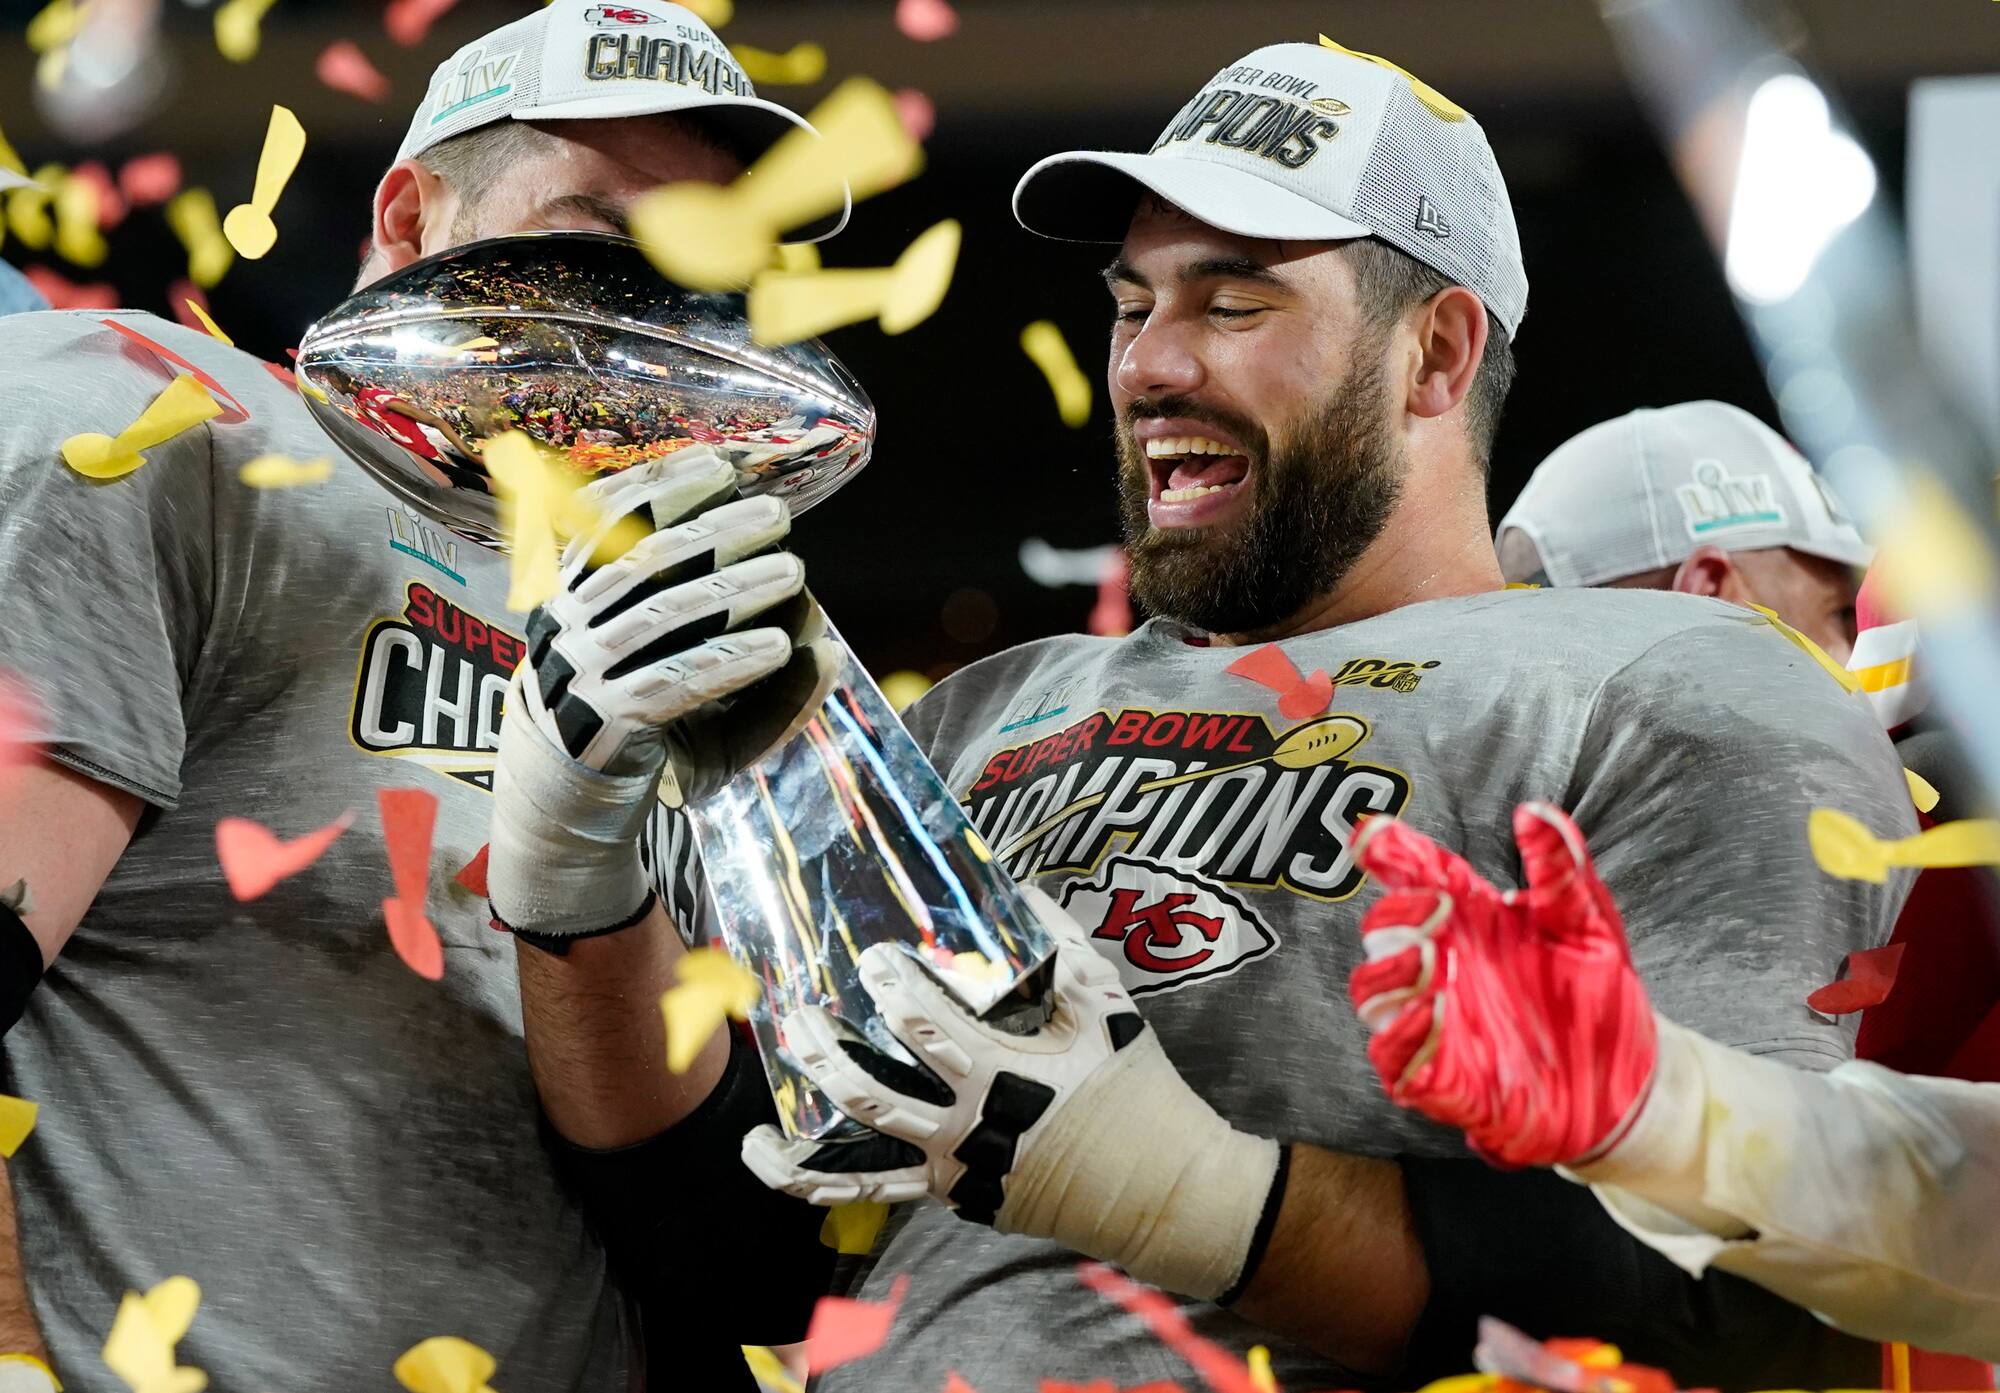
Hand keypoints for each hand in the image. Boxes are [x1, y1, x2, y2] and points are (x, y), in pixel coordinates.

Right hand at [488, 449, 832, 939]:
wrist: (567, 802)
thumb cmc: (631, 712)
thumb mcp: (665, 652)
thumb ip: (714, 611)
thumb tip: (791, 578)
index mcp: (569, 585)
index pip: (612, 513)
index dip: (670, 479)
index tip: (730, 459)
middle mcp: (567, 619)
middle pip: (647, 559)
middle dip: (717, 527)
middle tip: (777, 514)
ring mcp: (583, 671)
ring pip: (667, 615)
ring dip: (736, 587)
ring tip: (793, 572)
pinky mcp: (607, 722)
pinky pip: (678, 683)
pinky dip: (732, 660)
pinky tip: (779, 650)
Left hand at [741, 885, 1281, 1300]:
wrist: (1165, 1192)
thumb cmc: (1139, 1093)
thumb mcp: (1110, 1010)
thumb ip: (1063, 950)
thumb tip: (1023, 889)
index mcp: (1001, 1077)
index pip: (924, 1027)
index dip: (890, 986)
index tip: (872, 956)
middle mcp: (967, 1131)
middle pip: (869, 1092)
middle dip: (822, 1050)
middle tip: (796, 1011)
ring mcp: (957, 1172)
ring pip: (859, 1156)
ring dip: (803, 1130)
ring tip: (758, 1112)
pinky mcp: (957, 1198)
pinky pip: (877, 1194)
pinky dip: (820, 1185)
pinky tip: (777, 1162)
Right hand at [1348, 802, 1657, 1167]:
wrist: (1629, 1079)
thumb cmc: (1596, 993)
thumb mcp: (1587, 920)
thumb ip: (1559, 864)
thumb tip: (1535, 811)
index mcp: (1469, 920)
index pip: (1414, 876)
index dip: (1385, 851)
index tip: (1372, 833)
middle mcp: (1443, 967)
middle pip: (1382, 933)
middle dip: (1395, 916)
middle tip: (1436, 908)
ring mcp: (1437, 1024)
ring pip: (1373, 996)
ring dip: (1387, 974)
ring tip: (1425, 960)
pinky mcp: (1444, 1080)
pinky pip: (1397, 1062)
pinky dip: (1402, 1038)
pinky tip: (1433, 1014)